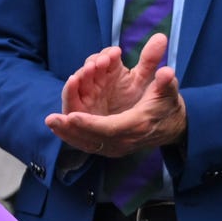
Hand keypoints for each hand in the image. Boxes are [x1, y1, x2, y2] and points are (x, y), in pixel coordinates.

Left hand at [45, 34, 186, 155]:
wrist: (171, 128)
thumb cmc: (167, 106)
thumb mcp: (168, 92)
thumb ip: (166, 82)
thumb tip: (167, 72)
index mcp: (137, 126)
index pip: (110, 128)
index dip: (90, 123)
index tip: (73, 116)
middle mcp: (124, 141)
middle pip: (93, 138)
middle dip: (71, 129)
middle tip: (51, 119)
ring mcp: (115, 147)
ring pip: (86, 143)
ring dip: (66, 134)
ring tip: (50, 122)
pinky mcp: (109, 148)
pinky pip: (87, 145)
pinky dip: (72, 137)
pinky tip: (58, 129)